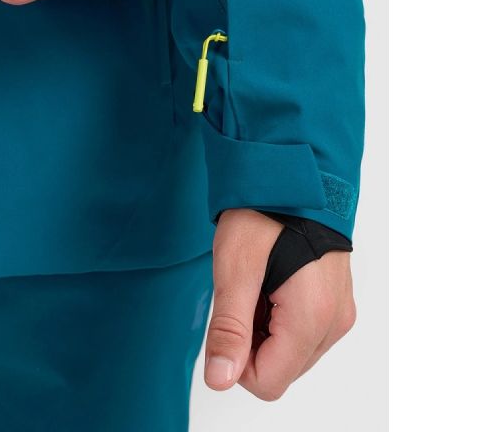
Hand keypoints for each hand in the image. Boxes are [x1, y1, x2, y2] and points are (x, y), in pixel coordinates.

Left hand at [204, 209, 356, 400]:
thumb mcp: (235, 270)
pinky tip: (271, 280)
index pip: (268, 382)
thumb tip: (220, 380)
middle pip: (280, 368)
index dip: (237, 358)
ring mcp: (338, 312)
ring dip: (265, 328)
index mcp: (313, 320)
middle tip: (243, 292)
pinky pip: (303, 330)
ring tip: (258, 282)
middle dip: (252, 341)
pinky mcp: (335, 301)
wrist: (290, 176)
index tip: (229, 316)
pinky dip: (279, 316)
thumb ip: (229, 330)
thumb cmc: (263, 215)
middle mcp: (334, 323)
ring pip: (291, 352)